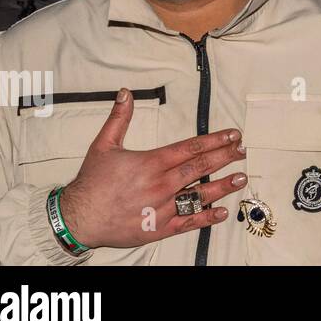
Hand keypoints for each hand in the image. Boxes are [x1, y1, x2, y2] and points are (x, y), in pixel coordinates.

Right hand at [58, 89, 245, 249]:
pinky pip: (188, 222)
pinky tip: (222, 212)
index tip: (233, 135)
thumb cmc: (91, 183)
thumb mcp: (103, 145)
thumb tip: (125, 93)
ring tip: (241, 177)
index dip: (216, 140)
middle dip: (225, 157)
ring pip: (199, 195)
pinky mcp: (159, 228)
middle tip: (243, 151)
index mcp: (151, 163)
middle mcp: (161, 184)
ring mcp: (162, 207)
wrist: (77, 218)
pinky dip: (206, 217)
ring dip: (223, 186)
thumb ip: (119, 119)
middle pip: (201, 168)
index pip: (192, 148)